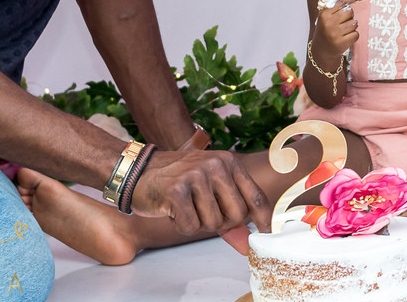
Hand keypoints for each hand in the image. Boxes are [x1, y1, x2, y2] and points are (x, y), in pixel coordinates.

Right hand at [130, 149, 271, 249]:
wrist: (137, 172)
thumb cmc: (177, 182)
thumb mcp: (208, 191)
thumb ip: (230, 218)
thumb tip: (247, 244)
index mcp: (229, 162)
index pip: (255, 196)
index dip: (263, 219)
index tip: (268, 234)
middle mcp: (216, 165)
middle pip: (237, 215)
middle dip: (221, 223)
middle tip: (203, 212)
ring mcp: (196, 176)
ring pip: (213, 223)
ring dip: (198, 223)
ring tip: (186, 207)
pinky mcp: (176, 191)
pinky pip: (191, 226)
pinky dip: (182, 225)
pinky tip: (173, 210)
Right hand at [312, 0, 363, 60]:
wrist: (321, 51)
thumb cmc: (326, 28)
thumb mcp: (328, 14)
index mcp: (324, 13)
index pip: (342, 1)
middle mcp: (328, 23)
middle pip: (350, 12)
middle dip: (349, 16)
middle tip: (341, 22)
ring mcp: (334, 34)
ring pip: (354, 23)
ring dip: (352, 26)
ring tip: (342, 31)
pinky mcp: (340, 44)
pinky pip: (356, 34)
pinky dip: (353, 36)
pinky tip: (345, 38)